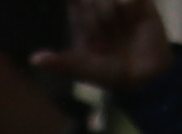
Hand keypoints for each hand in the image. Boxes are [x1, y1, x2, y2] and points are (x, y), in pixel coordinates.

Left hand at [50, 0, 174, 91]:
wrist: (147, 77)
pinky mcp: (139, 3)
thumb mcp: (84, 70)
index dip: (76, 0)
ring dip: (107, 6)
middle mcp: (99, 7)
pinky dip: (127, 2)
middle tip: (103, 29)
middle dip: (92, 9)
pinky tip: (131, 16)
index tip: (85, 17)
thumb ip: (61, 63)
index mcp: (81, 19)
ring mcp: (119, 4)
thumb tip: (33, 60)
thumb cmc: (113, 75)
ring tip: (117, 26)